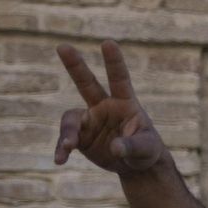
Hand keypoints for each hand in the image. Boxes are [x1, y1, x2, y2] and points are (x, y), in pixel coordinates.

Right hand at [54, 40, 165, 174]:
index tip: (108, 42)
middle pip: (87, 83)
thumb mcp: (146, 149)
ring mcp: (90, 120)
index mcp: (125, 103)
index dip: (114, 61)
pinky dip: (61, 148)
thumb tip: (115, 147)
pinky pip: (65, 140)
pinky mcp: (80, 137)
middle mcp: (104, 107)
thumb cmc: (146, 150)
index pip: (120, 79)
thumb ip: (132, 146)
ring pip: (71, 119)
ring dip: (67, 132)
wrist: (134, 165)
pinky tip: (60, 159)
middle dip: (75, 65)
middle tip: (62, 46)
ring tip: (68, 146)